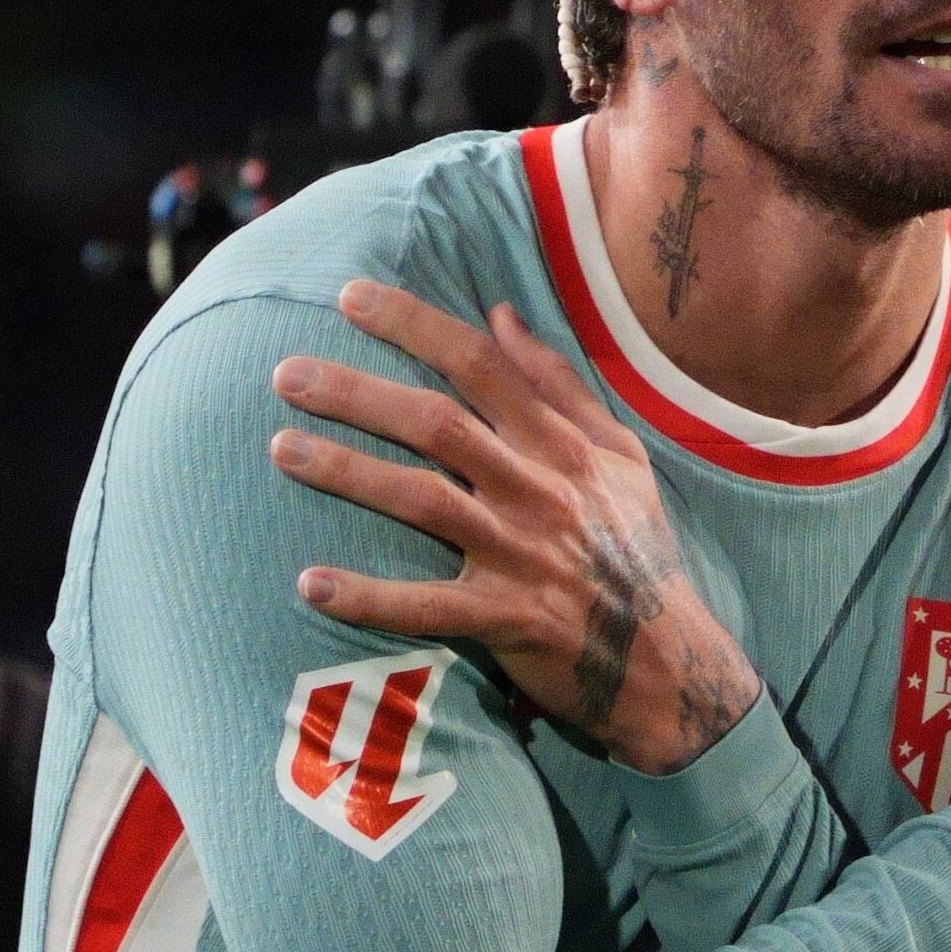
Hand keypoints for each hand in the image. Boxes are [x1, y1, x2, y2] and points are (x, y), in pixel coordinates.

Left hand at [269, 279, 759, 774]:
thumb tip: (501, 315)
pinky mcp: (508, 618)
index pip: (480, 364)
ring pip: (424, 500)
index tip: (348, 297)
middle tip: (284, 373)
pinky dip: (369, 597)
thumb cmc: (636, 547)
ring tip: (282, 449)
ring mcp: (521, 554)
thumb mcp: (617, 453)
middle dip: (358, 392)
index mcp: (561, 443)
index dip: (413, 324)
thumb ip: (558, 383)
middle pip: (437, 424)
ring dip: (349, 472)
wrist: (669, 655)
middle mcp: (538, 488)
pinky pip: (428, 606)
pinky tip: (310, 584)